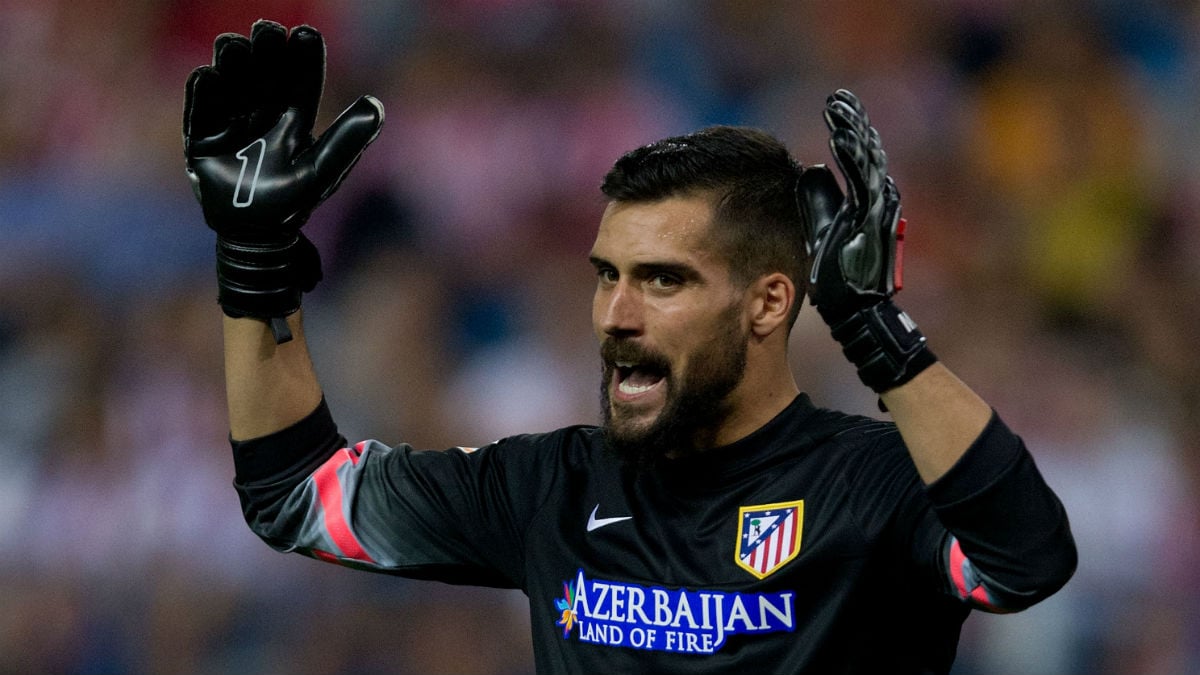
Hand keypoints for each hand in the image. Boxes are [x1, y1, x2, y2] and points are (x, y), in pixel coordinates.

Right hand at [183, 20, 383, 341]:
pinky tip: (209, 76)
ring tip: (235, 44)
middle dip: (265, 50)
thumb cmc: (293, 204)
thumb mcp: (322, 170)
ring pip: (231, 82)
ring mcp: (232, 123)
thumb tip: (377, 105)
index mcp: (293, 120)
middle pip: (263, 73)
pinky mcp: (203, 138)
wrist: (255, 236)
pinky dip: (204, 92)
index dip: (302, 57)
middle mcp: (262, 114)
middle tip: (267, 29)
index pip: (299, 81)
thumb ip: (346, 140)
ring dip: (233, 62)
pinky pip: (200, 108)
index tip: (305, 32)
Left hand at [799, 90, 933, 393]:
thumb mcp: (823, 229)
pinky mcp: (871, 220)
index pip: (859, 157)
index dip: (849, 129)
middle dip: (853, 122)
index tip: (836, 105)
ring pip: (867, 161)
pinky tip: (840, 137)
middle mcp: (877, 201)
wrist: (854, 311)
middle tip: (838, 98)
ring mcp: (877, 210)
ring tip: (837, 108)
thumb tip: (812, 169)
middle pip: (867, 152)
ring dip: (852, 132)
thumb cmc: (838, 277)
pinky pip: (863, 183)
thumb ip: (820, 199)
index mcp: (866, 201)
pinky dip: (852, 158)